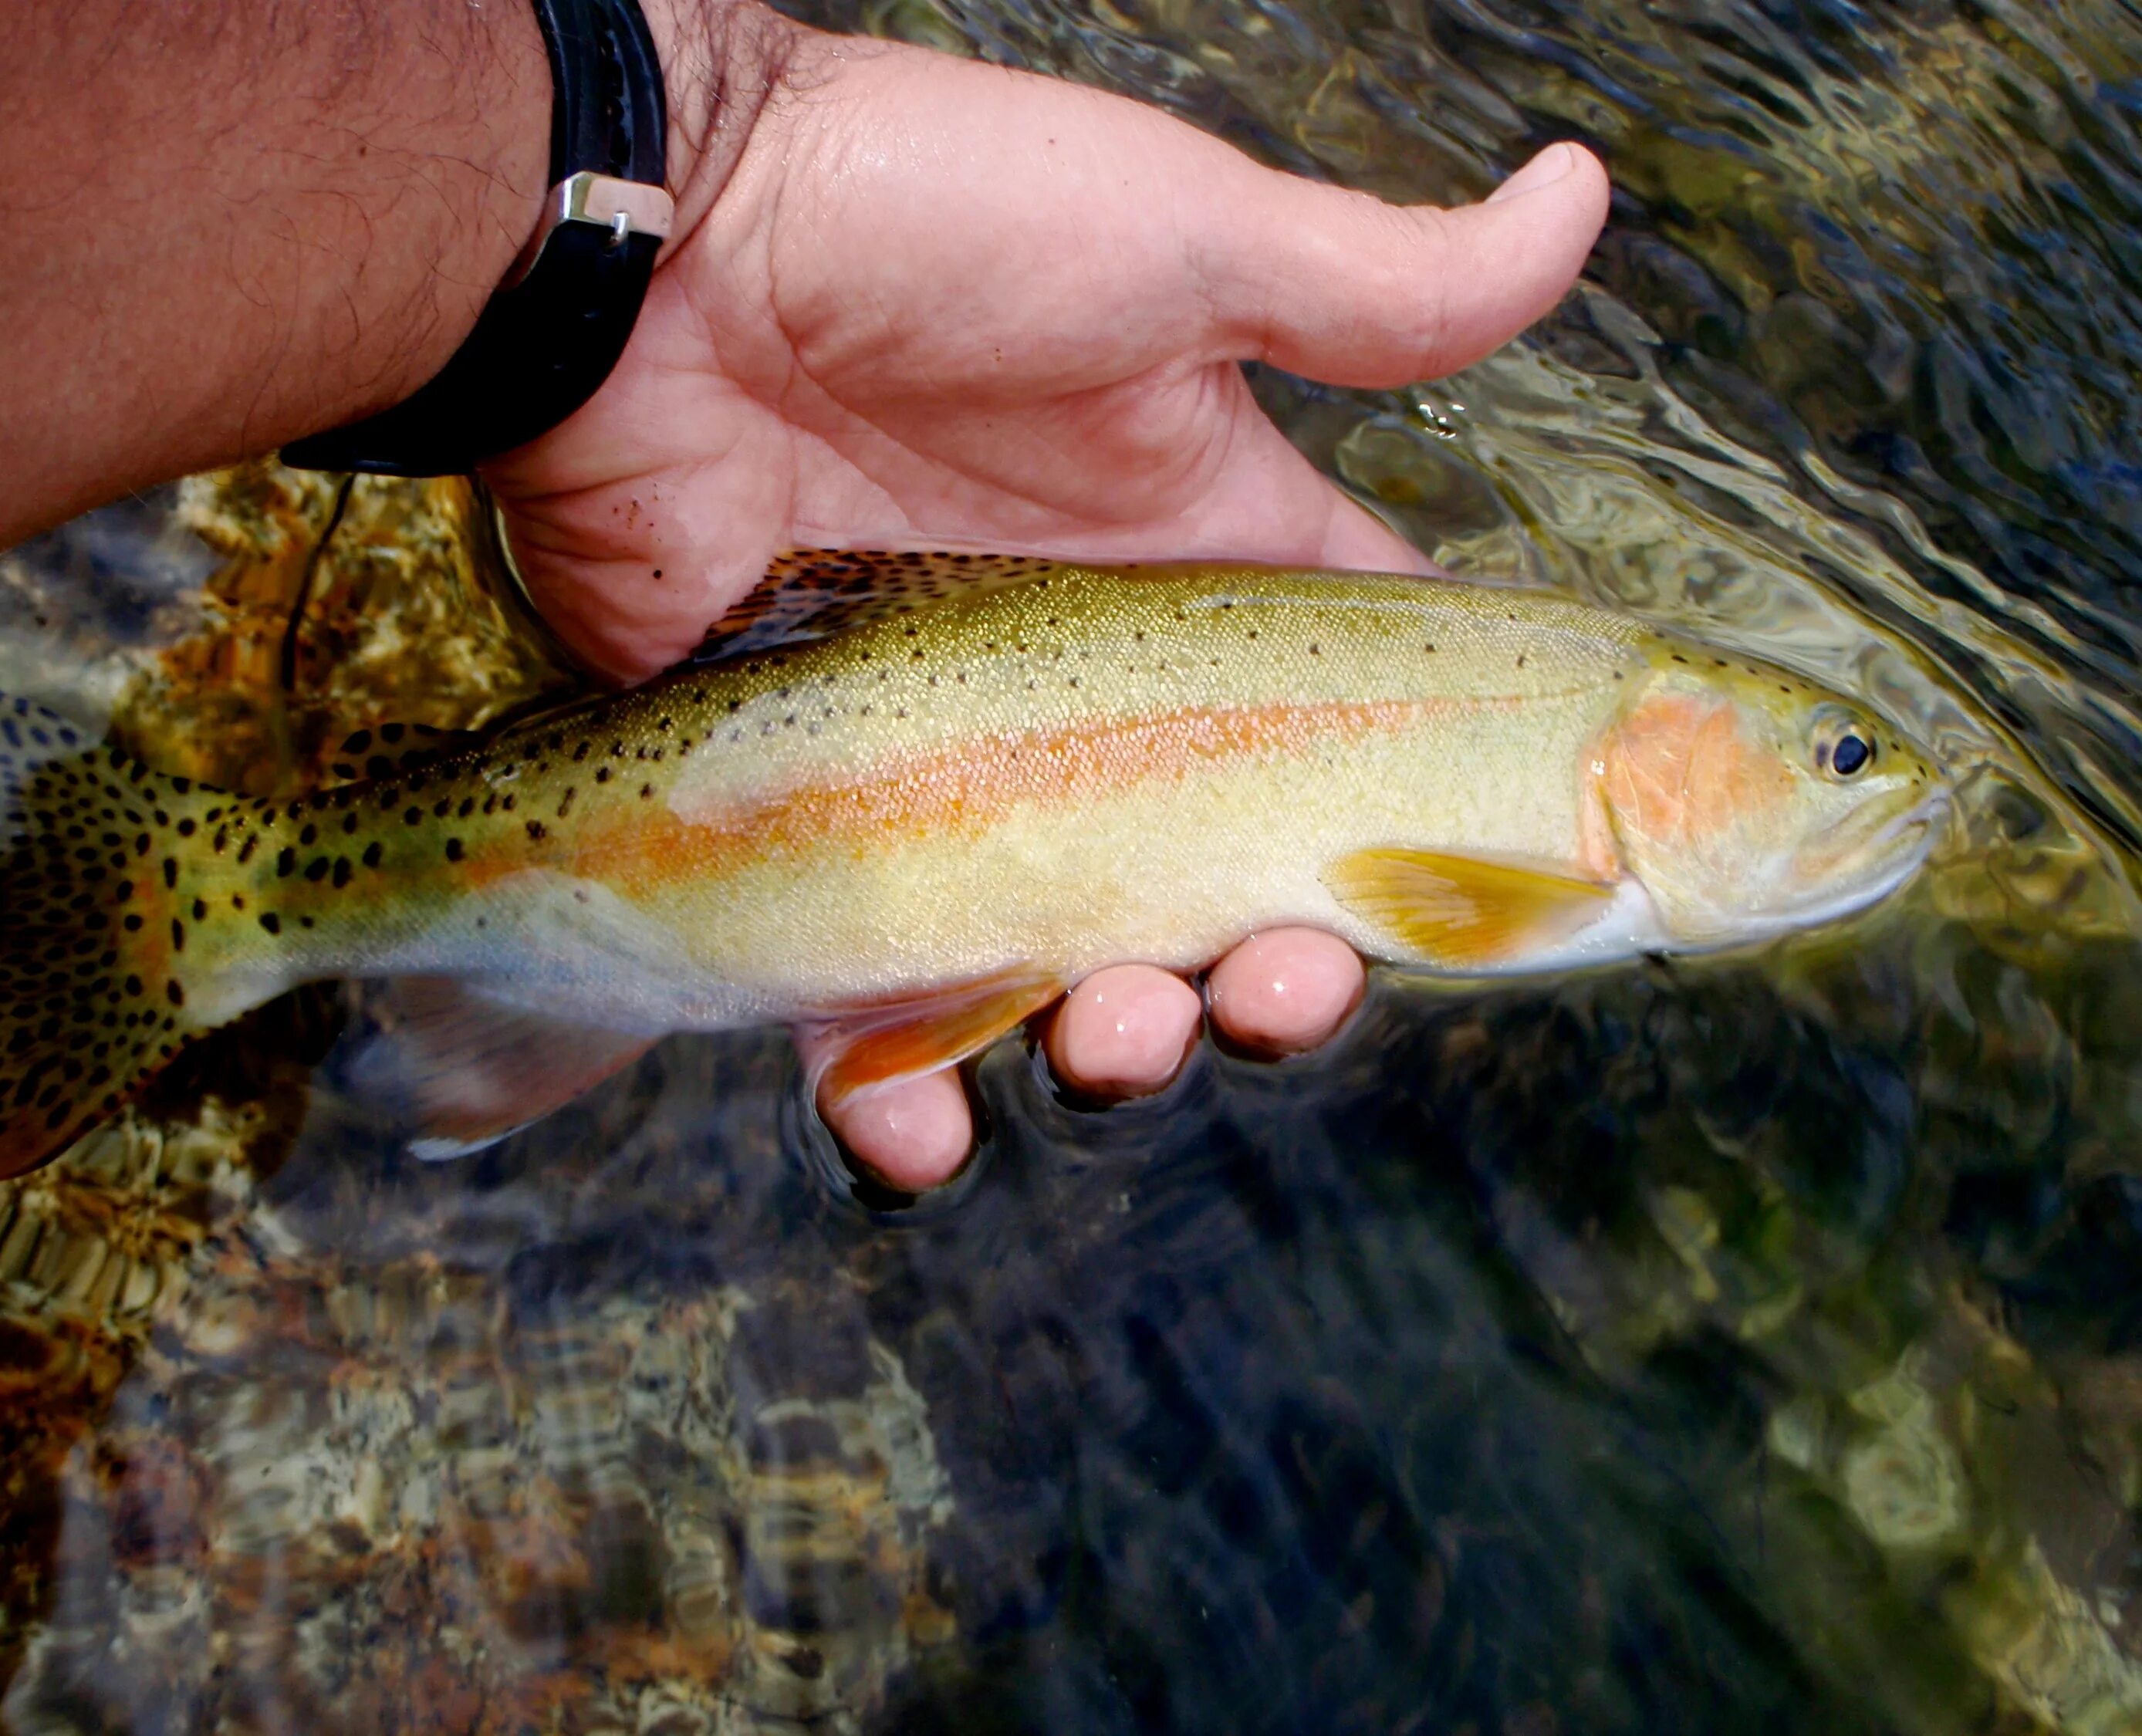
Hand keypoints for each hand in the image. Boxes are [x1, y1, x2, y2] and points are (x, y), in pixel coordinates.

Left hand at [488, 4, 1609, 1188]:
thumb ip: (1378, 288)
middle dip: (1277, 975)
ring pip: (1065, 976)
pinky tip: (913, 1118)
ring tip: (1116, 1033)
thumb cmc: (928, 226)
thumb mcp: (1184, 245)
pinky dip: (894, 1093)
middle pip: (1223, 897)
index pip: (1349, 734)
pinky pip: (860, 1005)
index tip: (1473, 897)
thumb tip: (1584, 195)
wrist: (654, 258)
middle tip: (1276, 984)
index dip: (1422, 829)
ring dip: (1117, 1046)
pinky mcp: (807, 830)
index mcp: (1198, 582)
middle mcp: (1085, 703)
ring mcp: (947, 779)